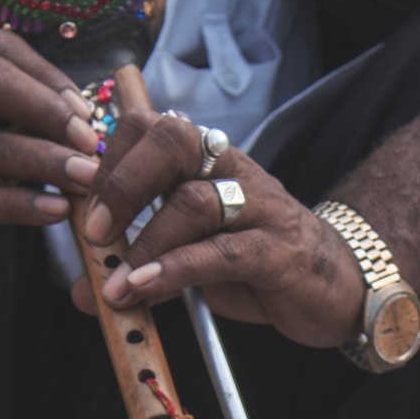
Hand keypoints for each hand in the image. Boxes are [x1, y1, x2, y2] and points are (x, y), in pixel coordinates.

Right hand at [0, 31, 98, 240]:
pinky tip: (59, 209)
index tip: (85, 113)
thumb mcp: (0, 129)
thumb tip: (85, 120)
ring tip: (88, 180)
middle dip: (46, 110)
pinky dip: (21, 204)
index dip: (46, 76)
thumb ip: (29, 117)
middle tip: (90, 143)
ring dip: (46, 162)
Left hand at [76, 108, 365, 347]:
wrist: (338, 291)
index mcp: (211, 162)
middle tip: (94, 231)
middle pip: (172, 142)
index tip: (81, 198)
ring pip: (193, 201)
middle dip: (122, 183)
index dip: (110, 155)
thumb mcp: (195, 261)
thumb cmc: (262, 269)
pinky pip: (220, 253)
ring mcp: (261, 209)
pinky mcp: (278, 251)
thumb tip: (85, 289)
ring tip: (116, 283)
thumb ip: (143, 264)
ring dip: (145, 242)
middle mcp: (235, 172)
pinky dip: (175, 270)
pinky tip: (145, 288)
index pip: (152, 127)